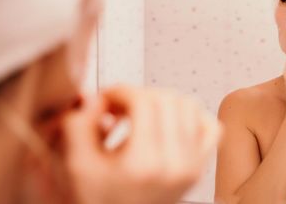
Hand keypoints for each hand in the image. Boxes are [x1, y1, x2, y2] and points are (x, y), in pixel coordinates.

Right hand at [61, 86, 220, 203]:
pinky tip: (167, 122)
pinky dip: (192, 116)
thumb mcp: (75, 165)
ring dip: (164, 101)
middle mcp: (175, 164)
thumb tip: (96, 97)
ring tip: (140, 114)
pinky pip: (210, 126)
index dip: (121, 91)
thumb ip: (78, 126)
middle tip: (119, 107)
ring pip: (190, 105)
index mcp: (145, 163)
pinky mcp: (200, 167)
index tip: (105, 99)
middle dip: (139, 94)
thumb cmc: (97, 199)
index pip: (144, 101)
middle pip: (168, 98)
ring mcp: (193, 166)